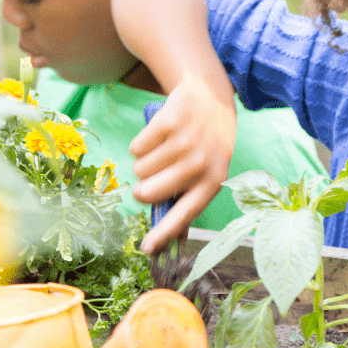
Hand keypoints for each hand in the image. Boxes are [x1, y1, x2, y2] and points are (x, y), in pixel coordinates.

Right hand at [130, 72, 235, 253]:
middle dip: (142, 188)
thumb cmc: (206, 144)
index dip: (164, 233)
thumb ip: (187, 199)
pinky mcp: (168, 123)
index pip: (184, 214)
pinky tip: (161, 135)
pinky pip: (136, 148)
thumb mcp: (208, 170)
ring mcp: (184, 143)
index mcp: (212, 182)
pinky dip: (142, 144)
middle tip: (154, 175)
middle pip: (148, 193)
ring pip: (139, 170)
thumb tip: (166, 237)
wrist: (211, 99)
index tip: (146, 249)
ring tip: (165, 149)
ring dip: (145, 162)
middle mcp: (199, 164)